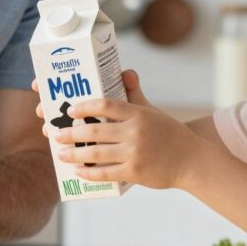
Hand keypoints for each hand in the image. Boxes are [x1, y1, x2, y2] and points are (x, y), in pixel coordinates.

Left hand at [51, 70, 198, 189]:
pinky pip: (105, 173)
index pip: (105, 105)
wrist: (191, 160)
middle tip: (55, 134)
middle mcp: (135, 131)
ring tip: (60, 153)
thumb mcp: (152, 111)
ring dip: (74, 154)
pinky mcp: (135, 172)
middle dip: (70, 133)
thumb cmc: (168, 133)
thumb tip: (125, 72)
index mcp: (137, 114)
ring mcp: (134, 153)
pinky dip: (89, 173)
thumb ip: (134, 94)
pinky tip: (77, 171)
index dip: (84, 107)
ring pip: (96, 153)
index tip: (70, 111)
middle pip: (94, 130)